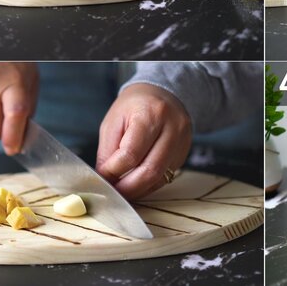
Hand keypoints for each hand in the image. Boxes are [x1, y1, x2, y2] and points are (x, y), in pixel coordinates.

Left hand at [97, 83, 191, 199]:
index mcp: (151, 114)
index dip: (114, 171)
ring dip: (139, 190)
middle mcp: (172, 128)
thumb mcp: (114, 121)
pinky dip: (148, 185)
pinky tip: (136, 185)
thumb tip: (105, 178)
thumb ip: (108, 151)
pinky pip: (166, 177)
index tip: (102, 177)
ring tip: (122, 191)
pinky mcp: (184, 153)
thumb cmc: (134, 106)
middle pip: (150, 170)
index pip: (131, 153)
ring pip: (160, 177)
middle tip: (113, 192)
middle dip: (128, 187)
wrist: (162, 94)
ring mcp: (182, 142)